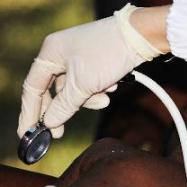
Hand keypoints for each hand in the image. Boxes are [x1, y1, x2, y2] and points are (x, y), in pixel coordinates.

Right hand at [18, 4, 164, 137]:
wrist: (141, 37)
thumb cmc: (109, 54)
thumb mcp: (84, 84)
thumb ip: (64, 105)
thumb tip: (50, 122)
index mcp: (51, 53)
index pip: (33, 88)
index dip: (30, 111)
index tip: (28, 132)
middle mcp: (61, 53)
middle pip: (54, 90)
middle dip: (64, 109)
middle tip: (61, 132)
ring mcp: (78, 57)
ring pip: (75, 89)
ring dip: (89, 98)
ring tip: (104, 96)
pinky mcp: (94, 61)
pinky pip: (89, 83)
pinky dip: (99, 89)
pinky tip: (112, 84)